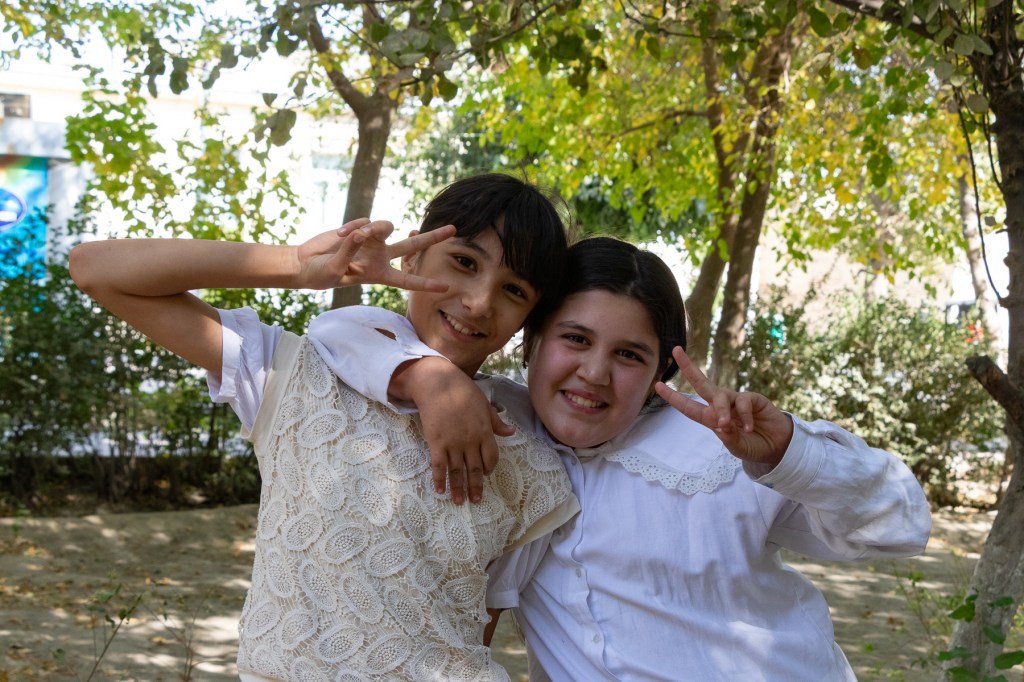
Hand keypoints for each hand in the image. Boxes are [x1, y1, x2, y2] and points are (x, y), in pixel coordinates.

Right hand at [295, 218, 455, 290]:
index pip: (406, 279)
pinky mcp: (359, 228)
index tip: (445, 287)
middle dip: (432, 237)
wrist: (307, 263)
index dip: (425, 283)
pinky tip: (338, 235)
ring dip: (375, 228)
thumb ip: (349, 253)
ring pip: (386, 227)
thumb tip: (361, 234)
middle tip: (453, 229)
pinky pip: (364, 222)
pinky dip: (352, 227)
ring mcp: (371, 241)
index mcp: (379, 274)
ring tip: (355, 235)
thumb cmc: (322, 275)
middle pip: (412, 246)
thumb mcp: (336, 270)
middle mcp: (380, 256)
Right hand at [397, 357, 514, 503]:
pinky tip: (440, 490)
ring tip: (459, 502)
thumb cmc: (462, 390)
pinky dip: (440, 479)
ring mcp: (453, 443)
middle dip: (476, 486)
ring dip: (458, 488)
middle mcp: (470, 441)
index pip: (491, 457)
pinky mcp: (436, 442)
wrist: (438, 383)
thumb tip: (511, 432)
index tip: (486, 474)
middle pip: (475, 468)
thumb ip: (496, 421)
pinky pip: (439, 466)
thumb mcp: (485, 404)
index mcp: (484, 431)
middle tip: (476, 501)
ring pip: (457, 471)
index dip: (489, 468)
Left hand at [654, 346, 792, 467]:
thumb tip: (721, 424)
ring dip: (720, 410)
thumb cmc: (752, 446)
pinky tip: (749, 428)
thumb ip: (728, 437)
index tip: (658, 386)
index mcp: (711, 418)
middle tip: (675, 350)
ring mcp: (736, 400)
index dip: (674, 397)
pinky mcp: (752, 398)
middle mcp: (721, 405)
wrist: (777, 447)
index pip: (689, 407)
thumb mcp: (737, 447)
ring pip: (720, 396)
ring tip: (725, 425)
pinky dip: (744, 417)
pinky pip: (743, 402)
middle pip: (701, 383)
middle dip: (688, 367)